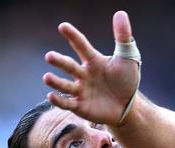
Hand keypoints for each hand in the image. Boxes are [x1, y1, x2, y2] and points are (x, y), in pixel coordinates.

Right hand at [43, 10, 138, 125]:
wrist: (128, 106)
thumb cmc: (126, 80)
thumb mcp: (127, 58)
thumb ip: (123, 37)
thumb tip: (120, 13)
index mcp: (93, 60)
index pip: (81, 46)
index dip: (73, 36)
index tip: (63, 26)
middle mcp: (83, 74)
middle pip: (69, 66)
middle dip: (59, 61)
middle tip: (49, 56)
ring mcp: (80, 90)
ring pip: (64, 85)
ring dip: (55, 81)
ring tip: (47, 77)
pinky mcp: (80, 106)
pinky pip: (67, 103)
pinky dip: (58, 100)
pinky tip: (51, 96)